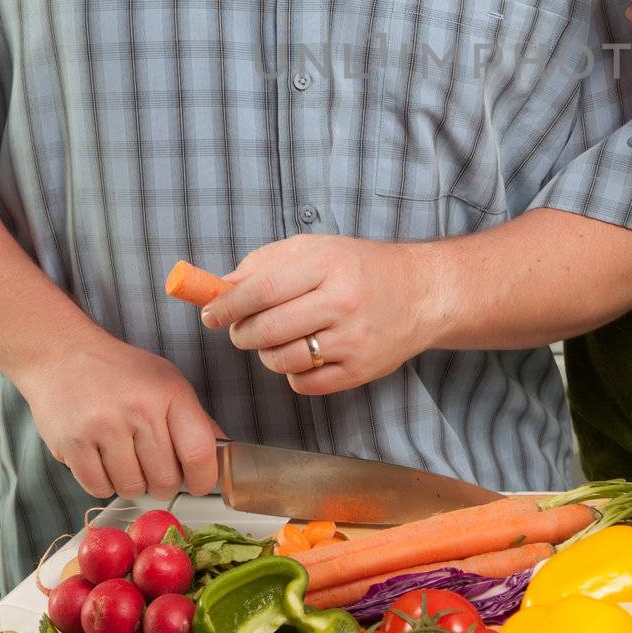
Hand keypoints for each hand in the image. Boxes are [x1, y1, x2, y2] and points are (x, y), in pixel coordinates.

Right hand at [13, 334, 223, 499]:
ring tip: (125, 457)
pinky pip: (99, 488)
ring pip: (132, 488)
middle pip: (166, 478)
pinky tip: (102, 459)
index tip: (200, 484)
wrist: (62, 355)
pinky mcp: (73, 444)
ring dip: (132, 483)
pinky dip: (104, 482)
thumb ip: (195, 420)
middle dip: (164, 483)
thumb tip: (221, 453)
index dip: (204, 478)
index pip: (198, 451)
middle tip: (155, 468)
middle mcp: (139, 409)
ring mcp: (103, 427)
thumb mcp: (167, 381)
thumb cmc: (120, 371)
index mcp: (169, 393)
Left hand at [200, 235, 434, 395]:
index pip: (261, 290)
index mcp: (327, 265)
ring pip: (281, 361)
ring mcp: (352, 341)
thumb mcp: (316, 248)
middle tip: (240, 329)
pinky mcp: (360, 371)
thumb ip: (265, 263)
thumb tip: (220, 288)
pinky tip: (306, 353)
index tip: (209, 314)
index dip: (227, 306)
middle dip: (241, 333)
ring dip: (267, 354)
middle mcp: (341, 303)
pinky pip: (304, 384)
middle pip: (266, 330)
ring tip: (277, 339)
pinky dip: (294, 373)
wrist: (421, 293)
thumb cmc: (360, 267)